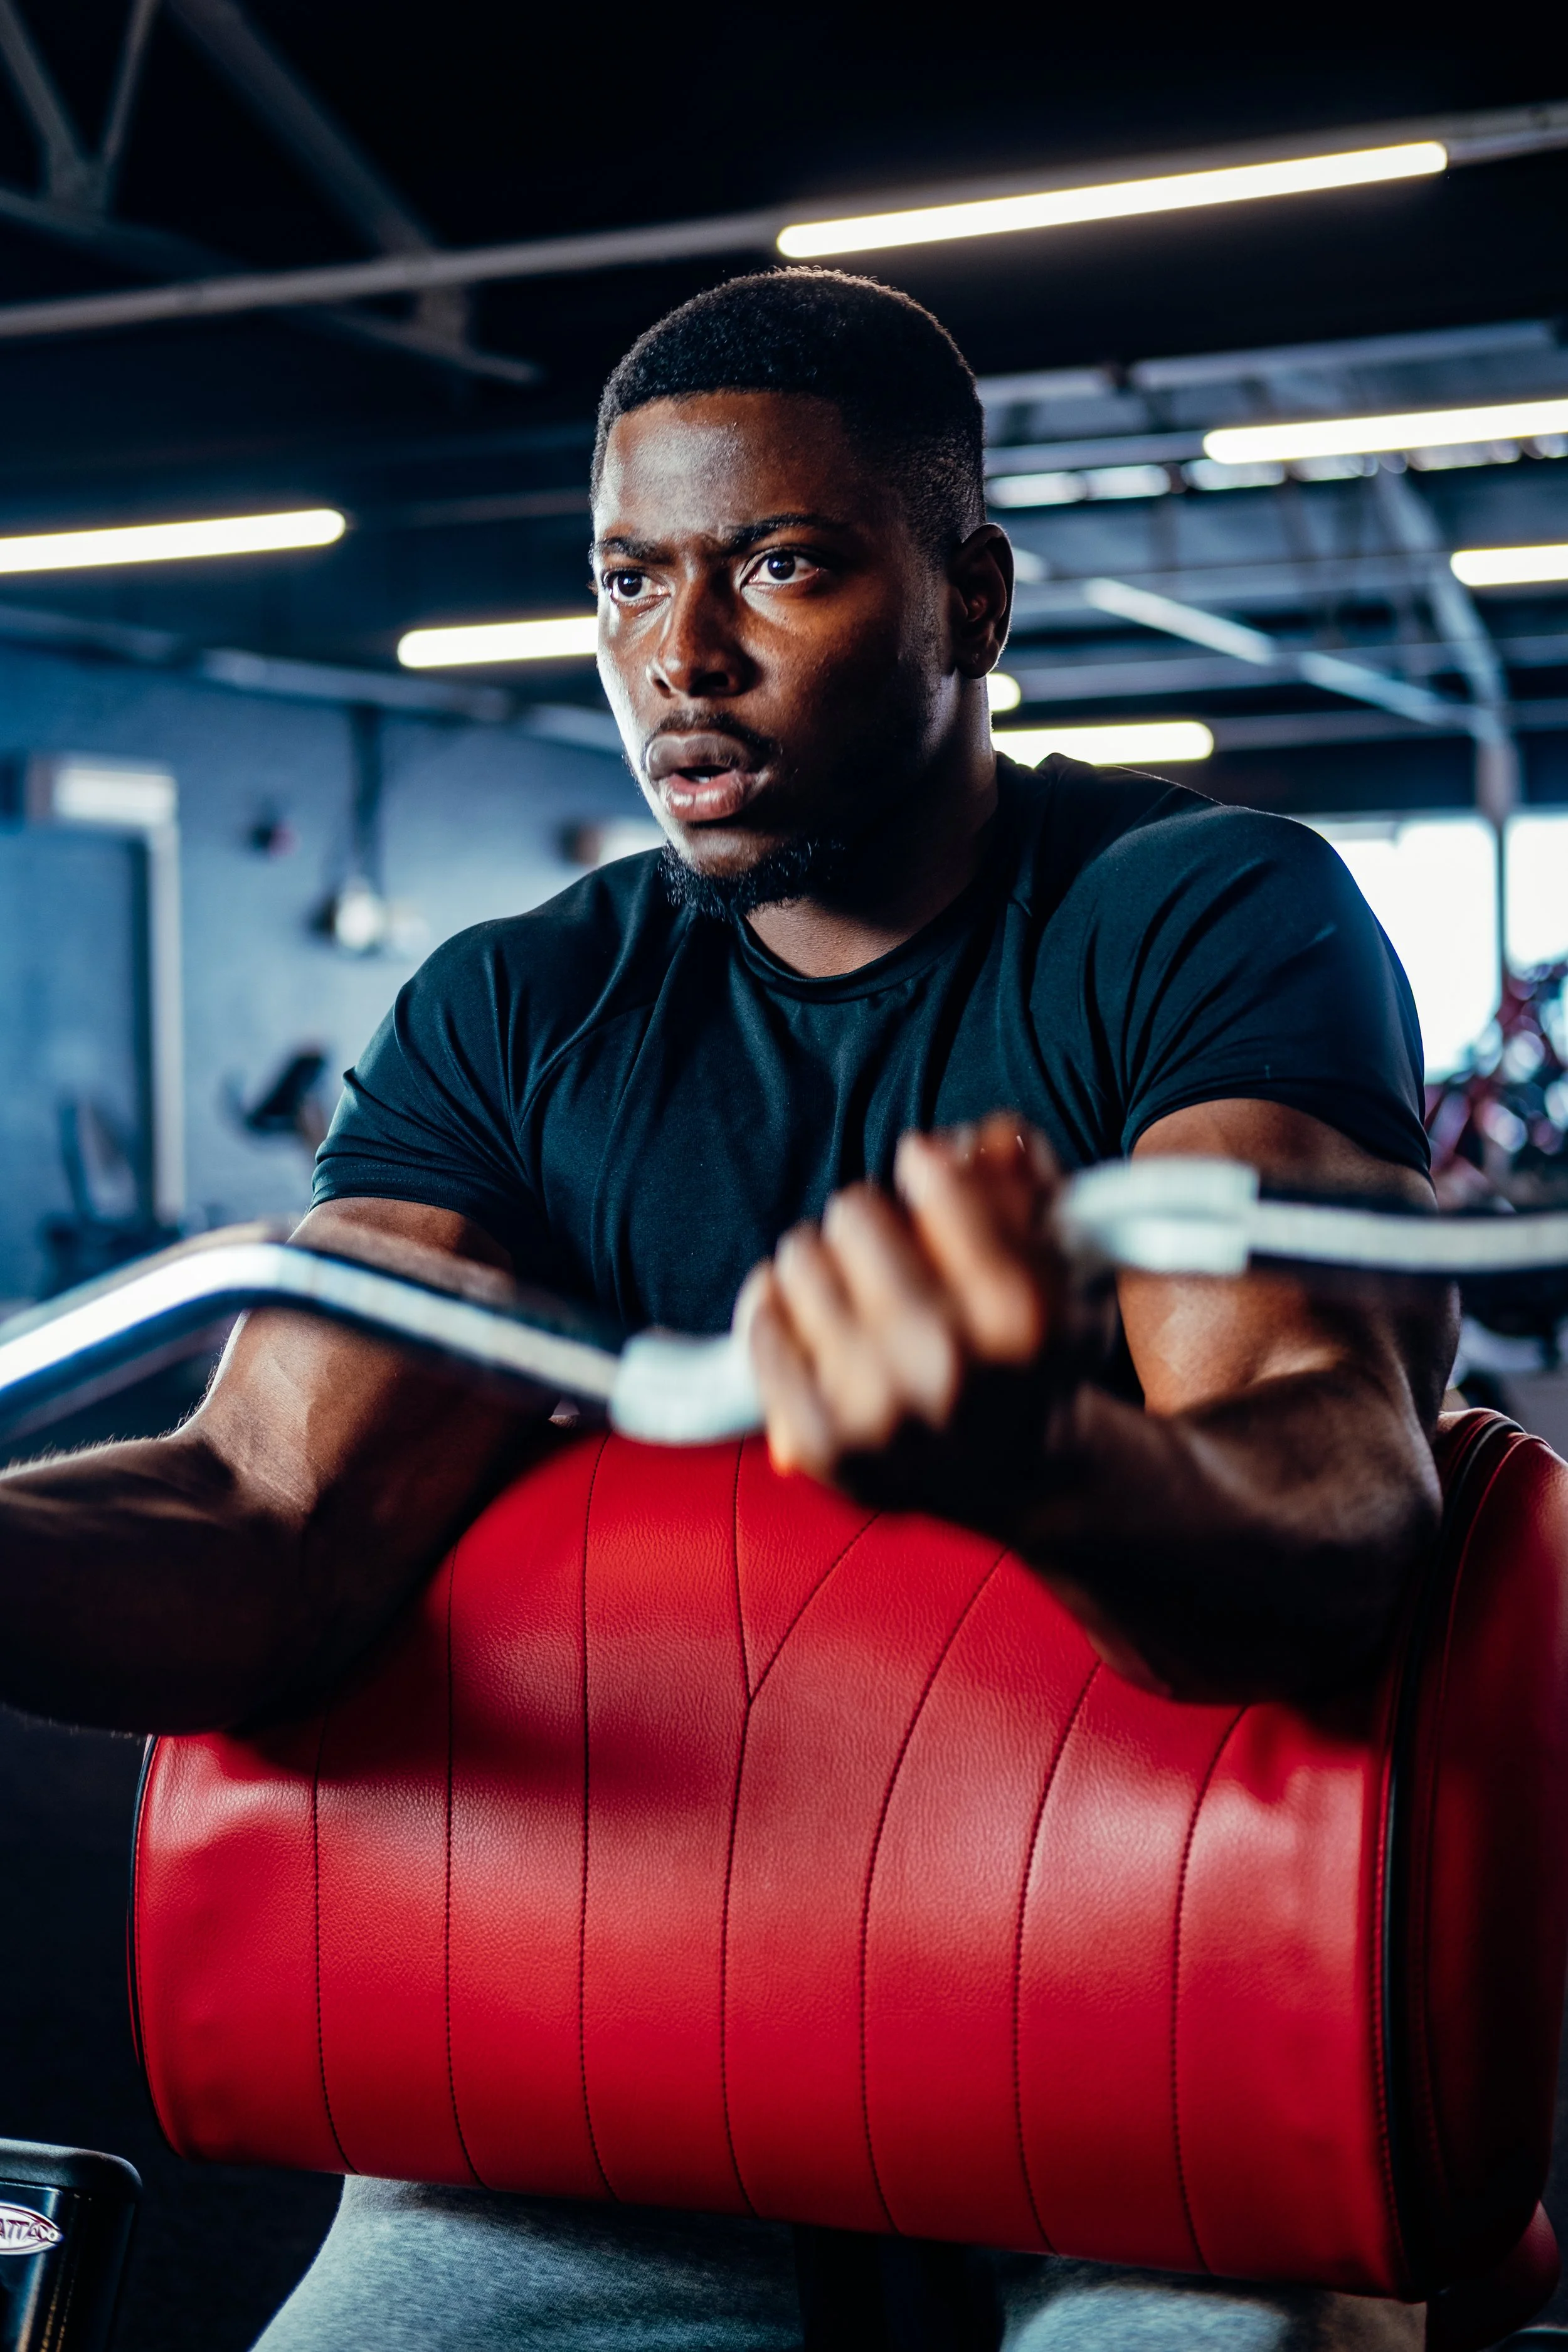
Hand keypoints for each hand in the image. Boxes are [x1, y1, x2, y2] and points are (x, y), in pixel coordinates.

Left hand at [738, 1113, 1094, 1515]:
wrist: (1010, 1471)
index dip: (925, 1167)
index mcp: (1021, 1312)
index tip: (924, 1174)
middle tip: (886, 1250)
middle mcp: (948, 1361)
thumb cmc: (1029, 1349)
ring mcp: (878, 1408)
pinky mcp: (820, 1442)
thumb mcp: (1067, 1260)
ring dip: (820, 1262)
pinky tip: (809, 1321)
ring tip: (852, 1290)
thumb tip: (967, 1141)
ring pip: (799, 1259)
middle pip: (854, 1210)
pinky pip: (760, 1328)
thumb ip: (1028, 1176)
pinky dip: (775, 1311)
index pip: (932, 1175)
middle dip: (869, 1220)